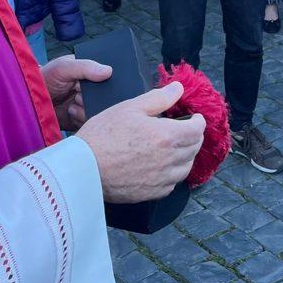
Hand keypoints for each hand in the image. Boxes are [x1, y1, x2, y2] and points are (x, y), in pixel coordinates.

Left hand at [41, 55, 110, 131]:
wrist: (30, 101)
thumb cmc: (46, 78)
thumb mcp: (64, 67)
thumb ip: (85, 67)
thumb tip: (109, 71)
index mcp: (92, 74)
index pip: (110, 78)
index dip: (108, 82)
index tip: (96, 84)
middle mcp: (93, 91)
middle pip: (109, 98)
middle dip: (96, 98)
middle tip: (79, 93)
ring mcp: (88, 106)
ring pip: (100, 112)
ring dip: (87, 109)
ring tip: (73, 102)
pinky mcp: (82, 121)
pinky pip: (90, 124)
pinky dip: (81, 119)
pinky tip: (71, 112)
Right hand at [76, 81, 205, 203]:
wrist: (84, 168)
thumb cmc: (103, 135)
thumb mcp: (130, 108)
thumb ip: (158, 98)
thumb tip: (178, 88)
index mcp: (166, 136)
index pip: (197, 129)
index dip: (198, 120)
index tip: (194, 116)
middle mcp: (168, 160)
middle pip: (194, 148)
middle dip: (194, 136)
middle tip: (186, 128)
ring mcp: (161, 180)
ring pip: (186, 167)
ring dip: (186, 155)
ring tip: (176, 146)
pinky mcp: (152, 194)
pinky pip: (172, 183)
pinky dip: (173, 173)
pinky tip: (163, 165)